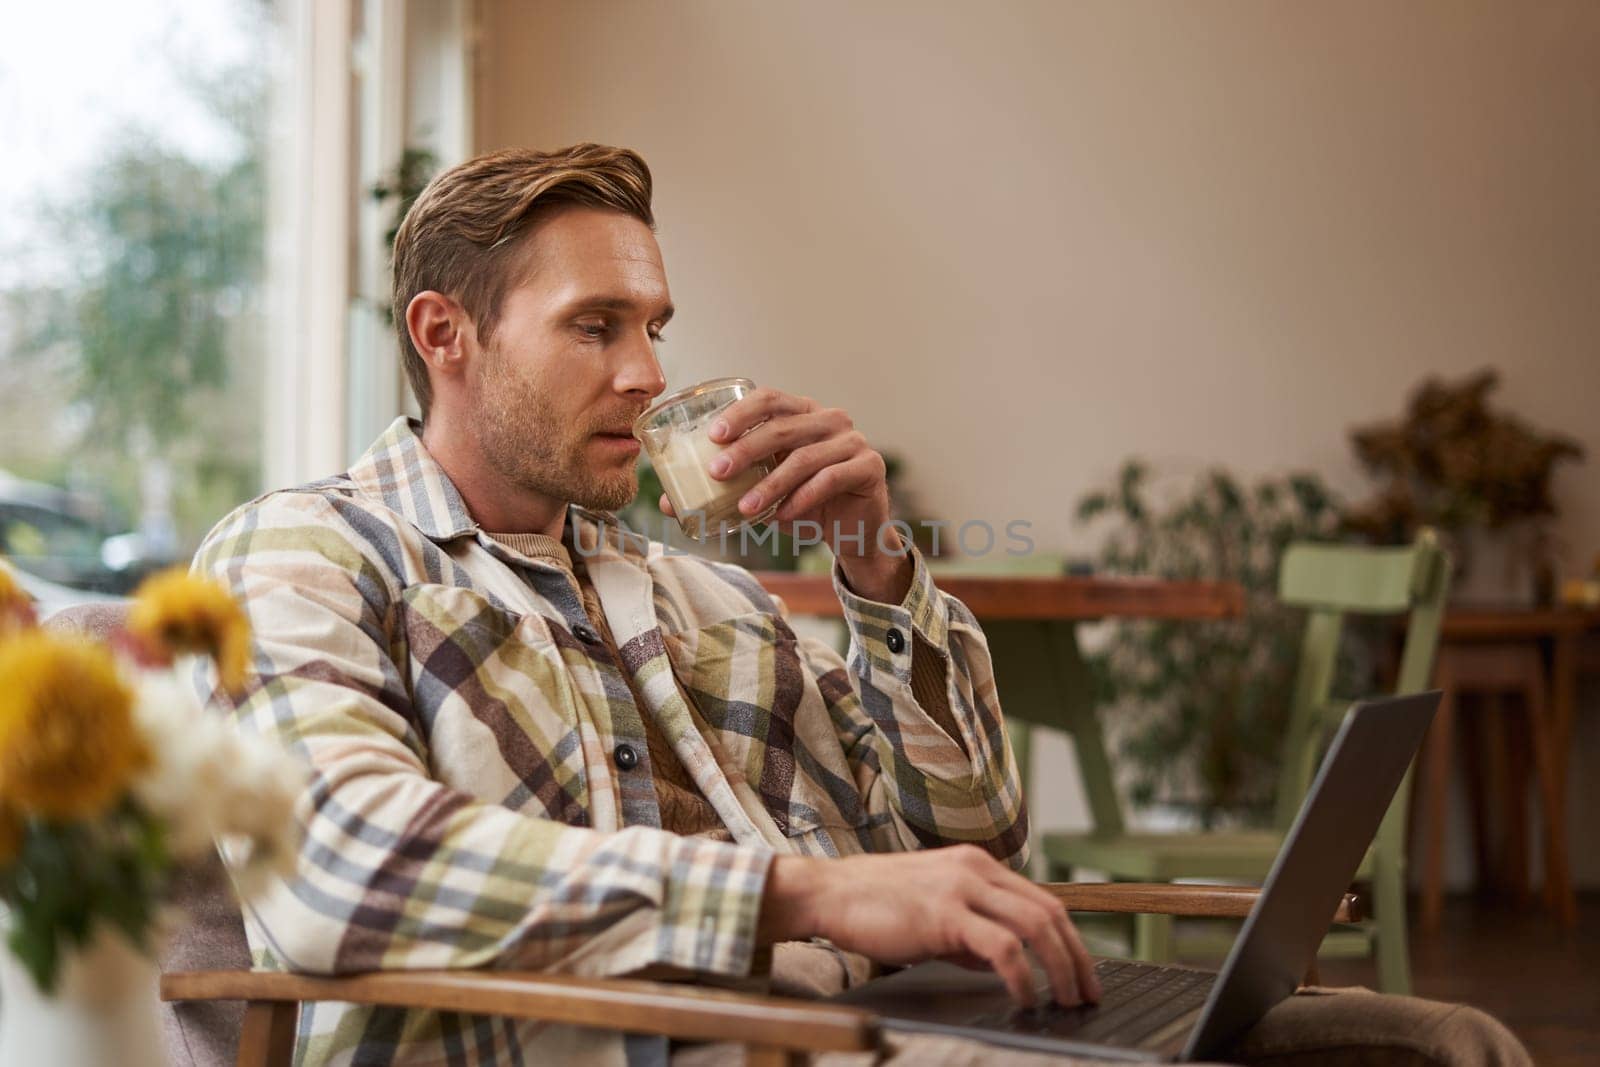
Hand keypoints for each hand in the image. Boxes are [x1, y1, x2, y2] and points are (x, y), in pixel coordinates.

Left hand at [657, 387, 911, 601]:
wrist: (854, 531)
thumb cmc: (804, 502)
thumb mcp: (763, 490)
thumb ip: (727, 489)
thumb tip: (668, 502)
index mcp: (802, 412)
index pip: (769, 398)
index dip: (740, 413)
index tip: (712, 435)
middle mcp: (829, 418)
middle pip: (782, 426)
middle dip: (745, 450)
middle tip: (716, 473)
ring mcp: (853, 440)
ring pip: (804, 457)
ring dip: (770, 484)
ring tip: (744, 507)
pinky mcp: (869, 467)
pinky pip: (830, 479)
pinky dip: (802, 499)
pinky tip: (782, 518)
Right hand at [757, 845, 1100, 1008]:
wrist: (829, 893)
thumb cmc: (874, 906)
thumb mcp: (934, 912)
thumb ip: (971, 933)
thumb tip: (1006, 965)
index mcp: (977, 865)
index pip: (1043, 900)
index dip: (1071, 939)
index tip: (1081, 972)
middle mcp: (976, 869)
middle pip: (1050, 912)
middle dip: (1077, 958)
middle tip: (1086, 993)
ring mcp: (961, 888)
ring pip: (1036, 925)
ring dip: (1059, 968)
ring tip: (1064, 1000)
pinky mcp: (945, 913)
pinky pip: (1002, 946)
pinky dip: (1022, 975)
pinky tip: (1023, 996)